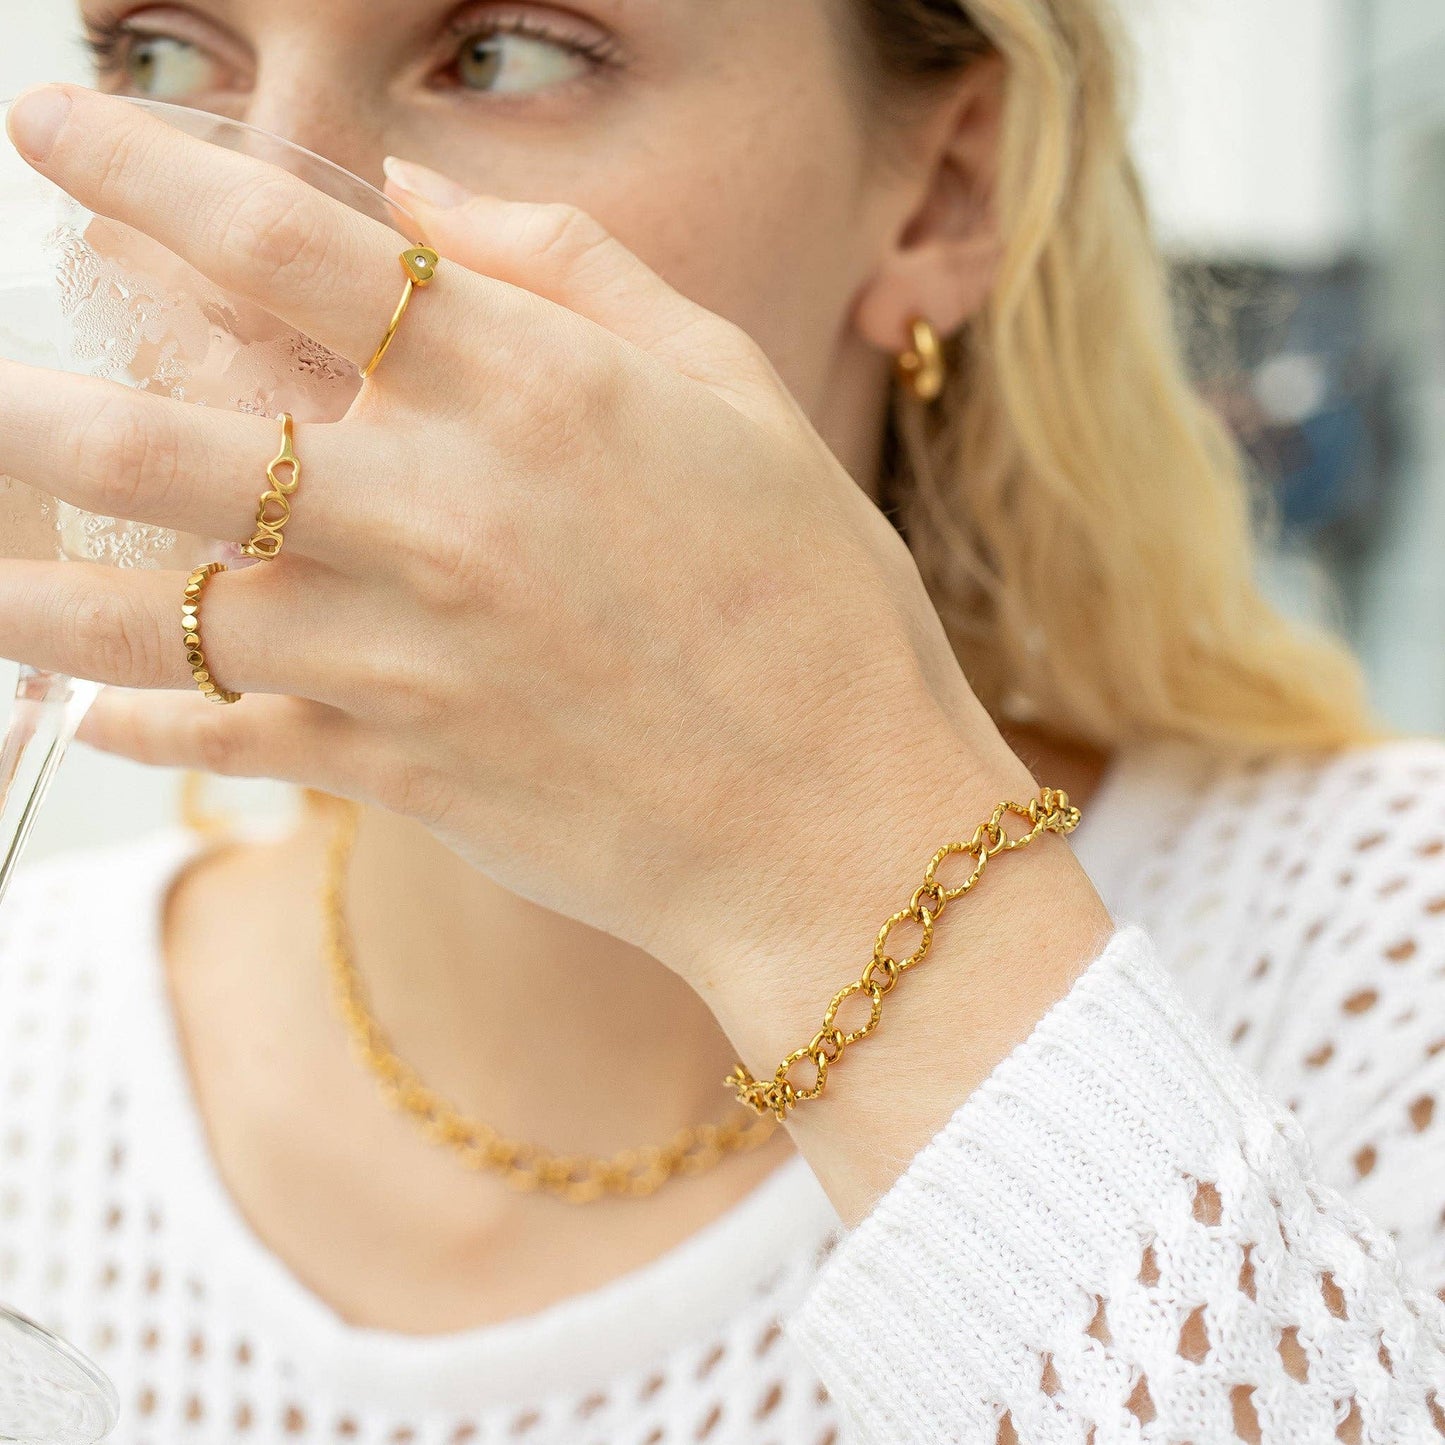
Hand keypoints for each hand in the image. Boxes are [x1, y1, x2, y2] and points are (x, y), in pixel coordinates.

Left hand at [0, 86, 1037, 993]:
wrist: (843, 826)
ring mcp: (408, 656)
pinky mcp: (402, 772)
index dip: (148, 167)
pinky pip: (229, 736)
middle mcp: (441, 515)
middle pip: (157, 437)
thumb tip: (414, 203)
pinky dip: (144, 722)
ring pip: (152, 612)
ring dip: (24, 585)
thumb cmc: (819, 602)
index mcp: (533, 392)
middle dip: (17, 403)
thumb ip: (573, 271)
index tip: (50, 119)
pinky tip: (87, 709)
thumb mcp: (734, 392)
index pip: (287, 246)